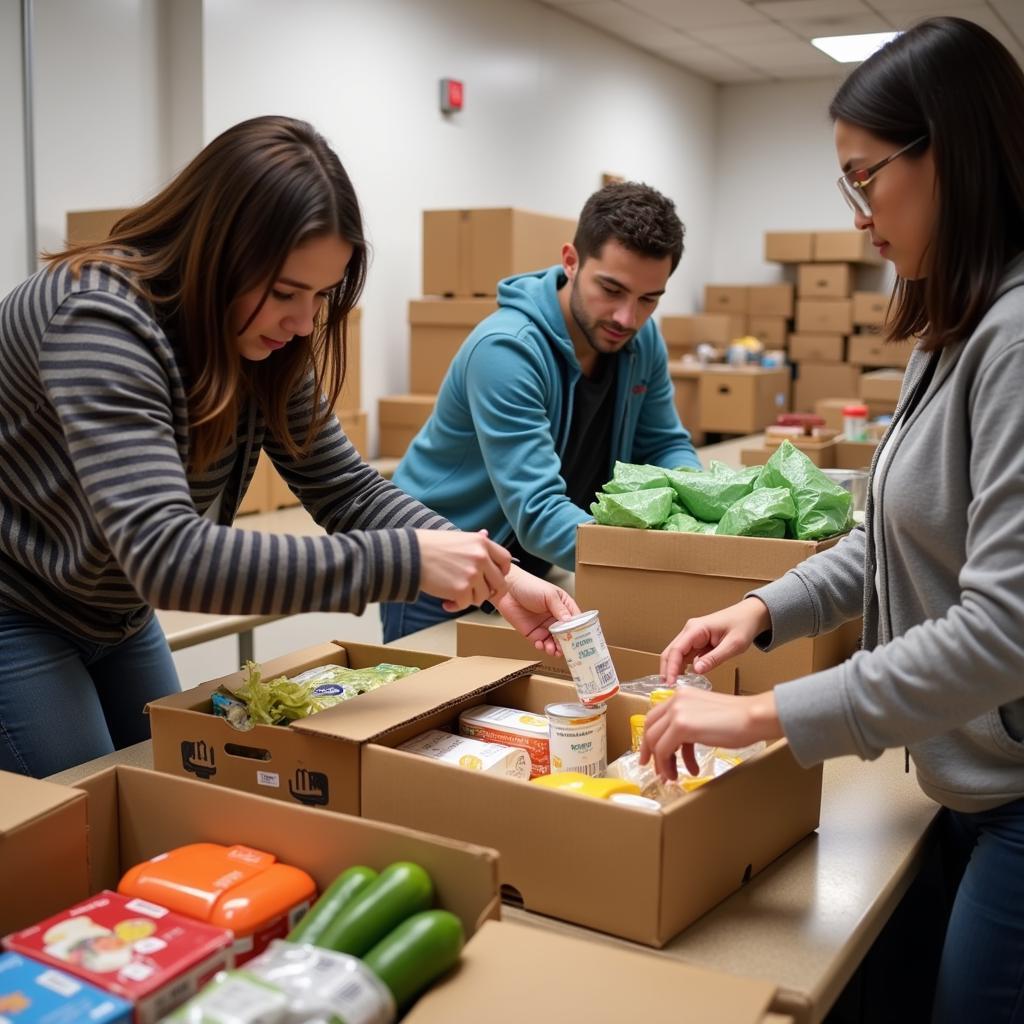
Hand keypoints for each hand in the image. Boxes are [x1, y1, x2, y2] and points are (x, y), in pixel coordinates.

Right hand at [415, 529, 511, 611]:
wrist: (410, 554)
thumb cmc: (431, 545)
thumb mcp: (458, 537)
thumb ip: (475, 541)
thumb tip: (486, 534)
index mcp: (482, 543)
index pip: (505, 560)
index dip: (502, 571)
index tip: (494, 577)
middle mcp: (481, 558)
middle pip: (499, 582)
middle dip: (490, 591)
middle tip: (478, 594)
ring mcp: (472, 574)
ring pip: (483, 596)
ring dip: (471, 599)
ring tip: (456, 595)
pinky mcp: (461, 590)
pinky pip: (466, 604)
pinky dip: (456, 606)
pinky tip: (446, 602)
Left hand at [494, 566, 579, 656]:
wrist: (507, 589)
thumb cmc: (529, 585)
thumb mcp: (549, 595)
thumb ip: (560, 609)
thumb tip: (570, 622)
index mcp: (564, 606)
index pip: (576, 621)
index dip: (580, 631)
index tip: (582, 640)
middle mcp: (556, 618)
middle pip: (567, 635)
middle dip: (568, 643)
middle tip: (567, 649)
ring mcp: (545, 627)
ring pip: (555, 642)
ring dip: (555, 648)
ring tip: (553, 650)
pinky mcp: (533, 633)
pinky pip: (541, 644)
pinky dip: (542, 647)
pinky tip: (541, 645)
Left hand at [638, 687, 781, 779]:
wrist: (753, 717)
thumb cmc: (737, 720)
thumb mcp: (704, 717)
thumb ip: (688, 725)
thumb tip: (676, 747)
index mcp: (681, 695)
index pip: (655, 717)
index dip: (650, 739)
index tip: (651, 755)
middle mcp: (675, 700)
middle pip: (650, 729)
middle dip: (651, 753)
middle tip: (657, 770)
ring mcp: (677, 711)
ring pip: (655, 741)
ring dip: (662, 763)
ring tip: (672, 776)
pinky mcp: (682, 726)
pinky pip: (664, 749)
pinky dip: (668, 764)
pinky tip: (683, 773)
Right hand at [660, 597, 770, 683]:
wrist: (750, 615)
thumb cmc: (743, 625)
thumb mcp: (733, 645)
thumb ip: (714, 658)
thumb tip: (696, 671)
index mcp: (696, 629)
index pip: (676, 650)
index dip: (670, 668)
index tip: (670, 683)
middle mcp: (690, 631)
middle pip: (671, 652)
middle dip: (667, 670)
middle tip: (669, 688)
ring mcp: (692, 637)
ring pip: (676, 655)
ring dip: (674, 670)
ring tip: (676, 686)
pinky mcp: (697, 642)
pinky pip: (686, 656)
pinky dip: (683, 668)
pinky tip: (685, 679)